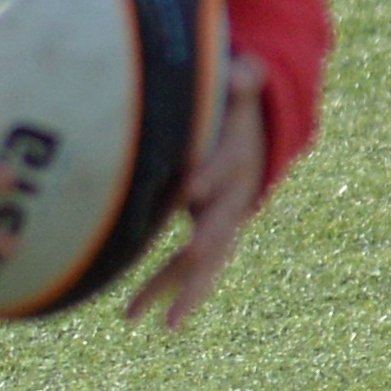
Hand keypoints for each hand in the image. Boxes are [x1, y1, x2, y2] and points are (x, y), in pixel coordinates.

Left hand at [126, 54, 271, 330]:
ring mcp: (217, 225)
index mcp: (239, 163)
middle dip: (203, 253)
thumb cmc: (238, 115)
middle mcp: (232, 202)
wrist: (259, 146)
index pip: (227, 167)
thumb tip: (241, 70)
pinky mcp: (202, 238)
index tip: (189, 186)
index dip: (211, 176)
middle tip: (191, 264)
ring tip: (147, 320)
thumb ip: (242, 81)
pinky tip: (132, 315)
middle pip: (221, 231)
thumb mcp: (242, 93)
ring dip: (176, 290)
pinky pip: (182, 267)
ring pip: (200, 263)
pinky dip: (161, 290)